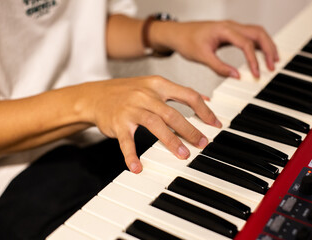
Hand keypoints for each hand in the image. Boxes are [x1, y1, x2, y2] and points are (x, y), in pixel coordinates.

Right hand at [82, 76, 221, 172]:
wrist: (96, 95)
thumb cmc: (129, 92)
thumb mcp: (154, 85)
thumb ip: (178, 92)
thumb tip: (205, 98)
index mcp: (158, 84)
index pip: (188, 95)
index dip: (204, 110)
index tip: (215, 124)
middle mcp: (146, 95)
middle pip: (173, 113)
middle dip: (190, 130)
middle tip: (202, 143)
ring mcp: (131, 109)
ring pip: (155, 125)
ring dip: (171, 141)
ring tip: (183, 155)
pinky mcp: (118, 123)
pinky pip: (126, 142)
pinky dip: (132, 156)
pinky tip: (138, 167)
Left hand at [158, 21, 278, 77]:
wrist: (177, 33)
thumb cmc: (186, 41)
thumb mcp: (202, 57)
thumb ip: (219, 67)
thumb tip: (237, 76)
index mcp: (224, 29)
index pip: (246, 43)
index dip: (253, 60)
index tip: (256, 74)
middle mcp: (231, 26)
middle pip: (258, 33)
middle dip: (268, 49)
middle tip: (272, 66)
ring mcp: (232, 28)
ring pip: (257, 33)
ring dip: (267, 45)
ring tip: (273, 61)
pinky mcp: (231, 32)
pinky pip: (250, 36)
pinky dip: (259, 45)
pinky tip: (262, 55)